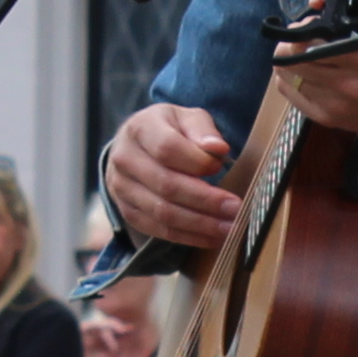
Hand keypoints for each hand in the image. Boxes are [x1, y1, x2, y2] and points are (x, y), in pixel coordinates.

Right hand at [106, 101, 239, 251]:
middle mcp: (125, 159)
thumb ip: (202, 130)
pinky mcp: (128, 212)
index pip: (167, 148)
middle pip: (166, 185)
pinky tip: (212, 238)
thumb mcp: (187, 118)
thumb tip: (218, 148)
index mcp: (140, 128)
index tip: (221, 166)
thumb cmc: (170, 130)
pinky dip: (188, 237)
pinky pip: (158, 230)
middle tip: (236, 209)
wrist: (136, 146)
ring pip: (163, 212)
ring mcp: (122, 188)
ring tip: (229, 228)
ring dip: (200, 224)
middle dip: (205, 200)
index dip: (197, 161)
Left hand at [274, 0, 357, 141]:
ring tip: (309, 54)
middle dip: (294, 44)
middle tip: (307, 36)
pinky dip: (297, 84)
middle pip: (293, 61)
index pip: (305, 40)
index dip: (303, 27)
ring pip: (289, 81)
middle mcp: (351, 83)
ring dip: (294, 64)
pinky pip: (297, 101)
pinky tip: (311, 73)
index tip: (312, 21)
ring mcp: (342, 106)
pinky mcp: (339, 122)